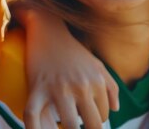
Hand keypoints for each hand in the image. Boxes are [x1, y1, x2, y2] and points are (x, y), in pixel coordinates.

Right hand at [22, 12, 118, 128]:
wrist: (47, 30)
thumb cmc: (73, 49)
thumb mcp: (97, 64)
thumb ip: (111, 87)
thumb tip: (115, 110)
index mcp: (96, 82)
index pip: (102, 116)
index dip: (94, 120)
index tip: (85, 117)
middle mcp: (80, 86)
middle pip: (91, 124)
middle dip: (87, 127)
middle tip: (77, 123)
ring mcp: (58, 88)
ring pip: (70, 123)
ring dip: (68, 127)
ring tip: (61, 122)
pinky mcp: (37, 87)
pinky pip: (32, 114)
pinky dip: (34, 128)